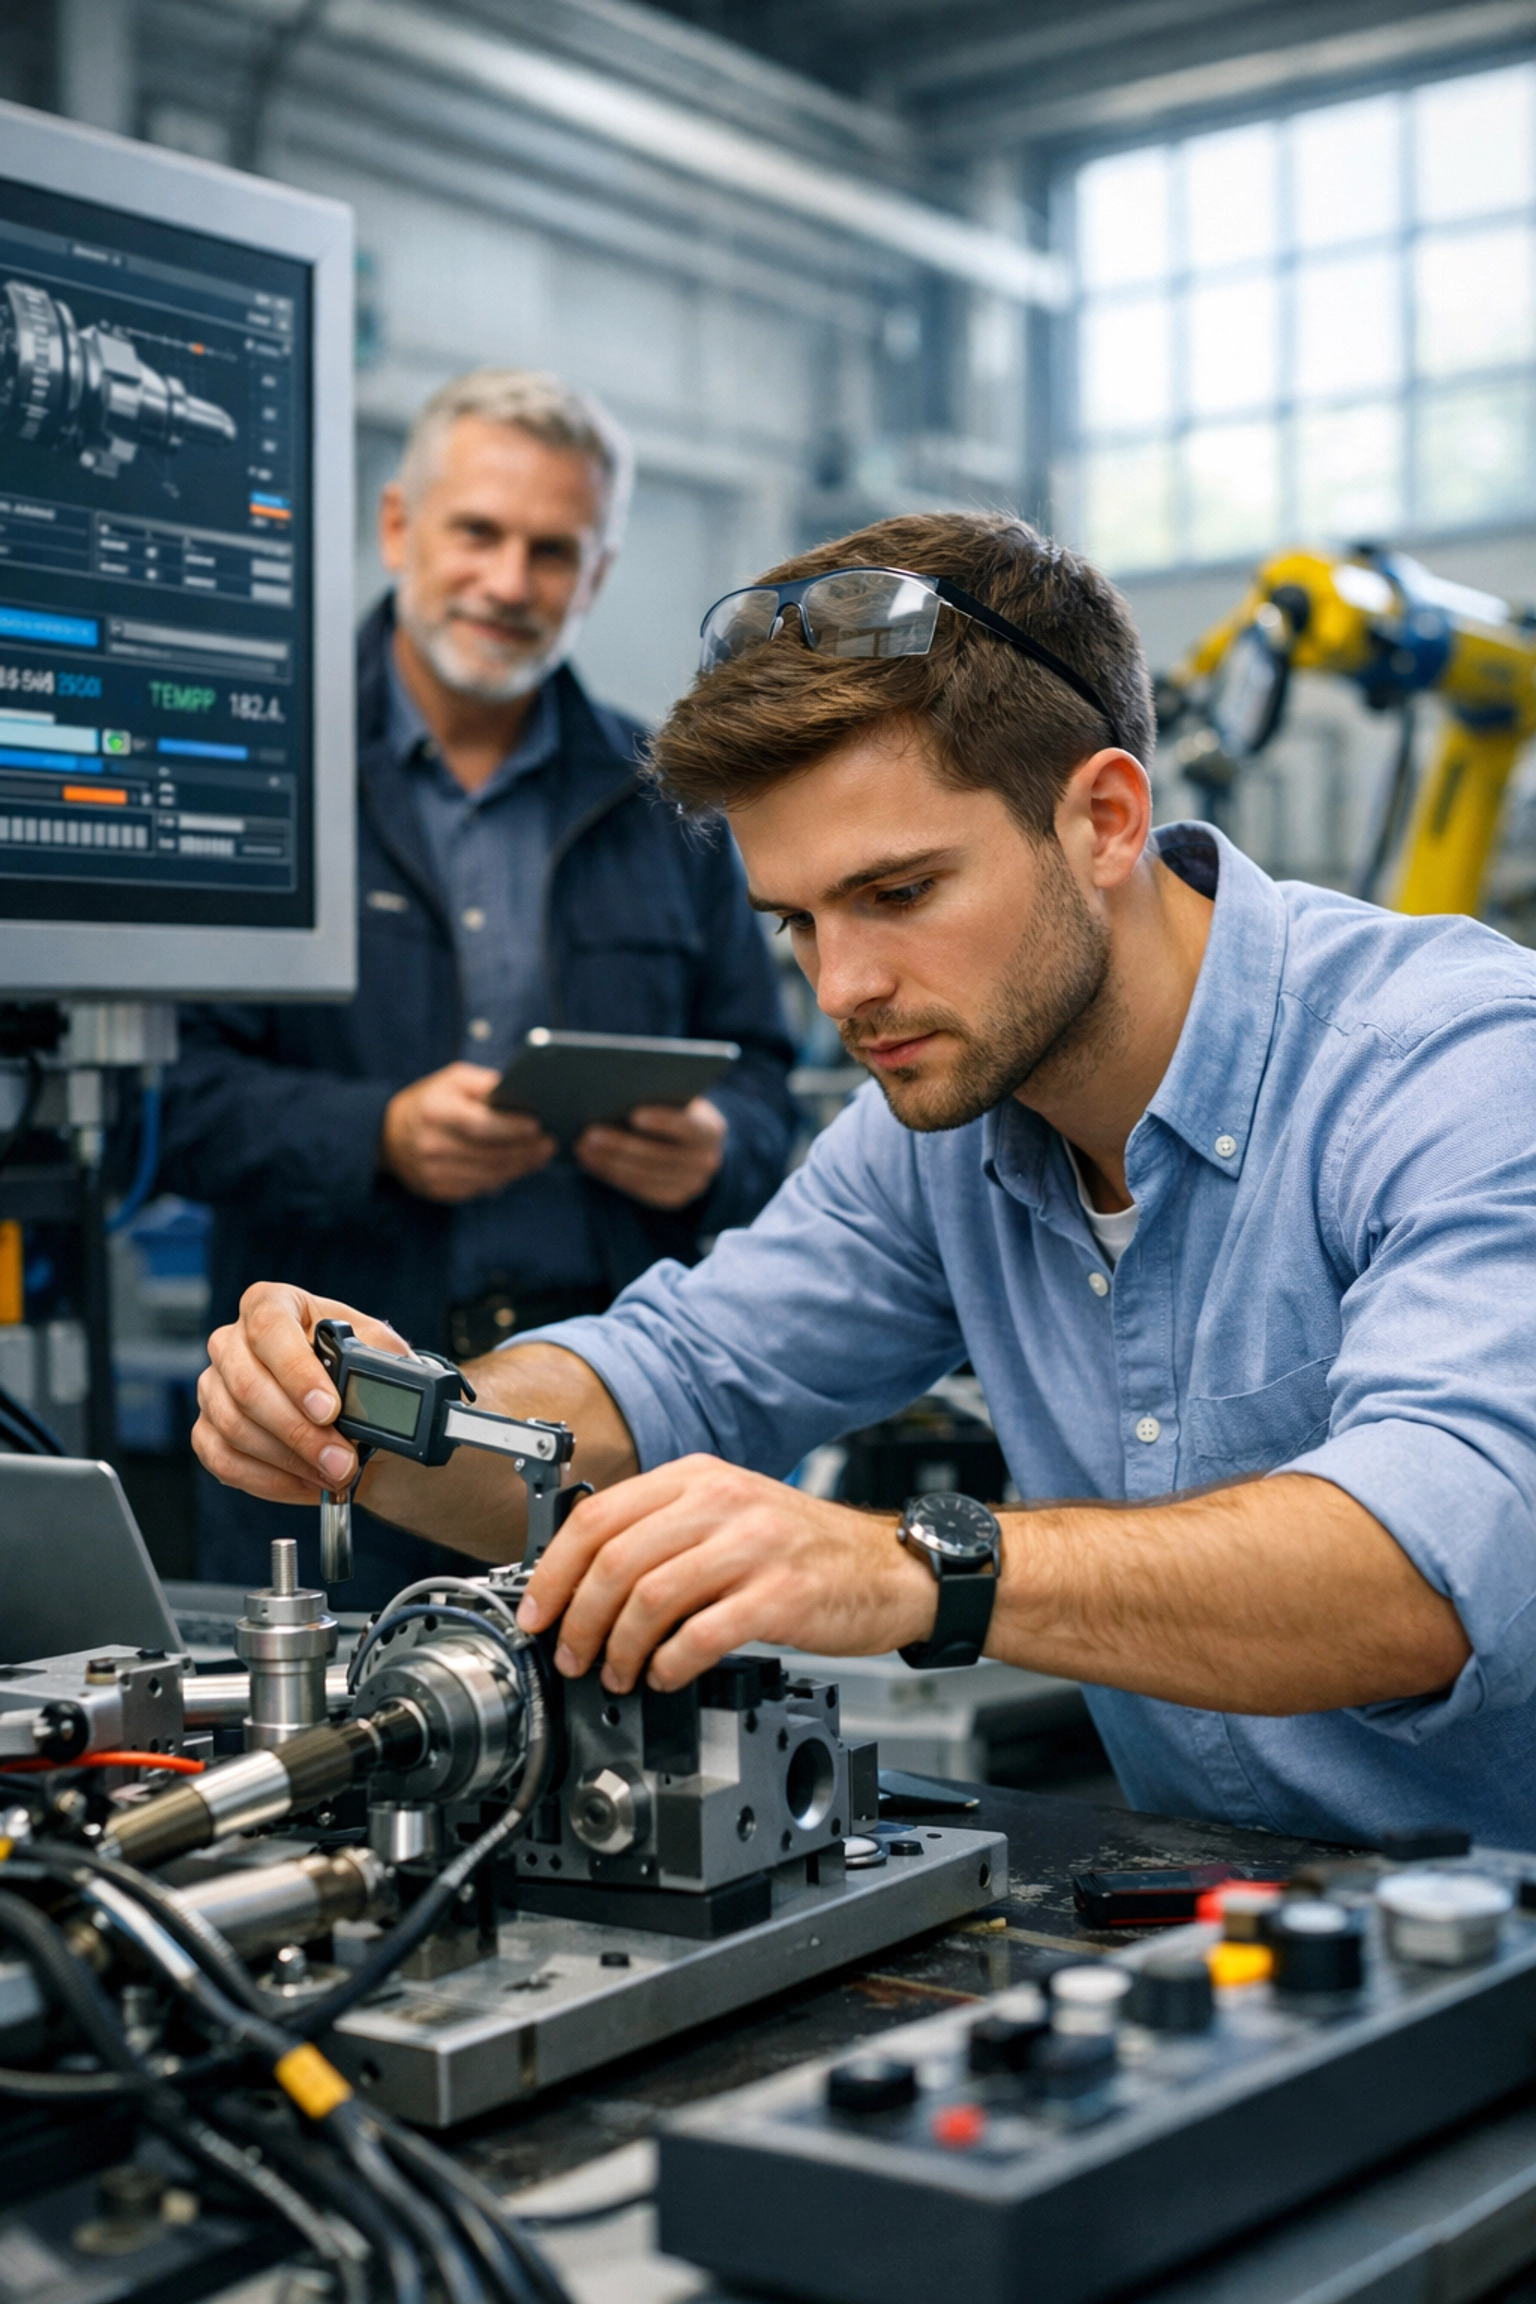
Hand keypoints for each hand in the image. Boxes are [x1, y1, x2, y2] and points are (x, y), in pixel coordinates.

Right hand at [194, 1284, 408, 1504]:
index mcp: (273, 1305)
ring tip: (335, 1474)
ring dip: (291, 1461)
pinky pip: (224, 1461)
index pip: (268, 1327)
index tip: (329, 1409)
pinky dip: (271, 1480)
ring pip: (234, 1427)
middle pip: (246, 1385)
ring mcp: (214, 1386)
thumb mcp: (382, 1356)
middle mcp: (232, 1341)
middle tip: (342, 1460)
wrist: (359, 1420)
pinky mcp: (208, 1430)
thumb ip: (378, 1361)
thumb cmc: (364, 1377)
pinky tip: (310, 1483)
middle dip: (299, 1431)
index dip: (296, 1372)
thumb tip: (371, 1384)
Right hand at [381, 1062, 555, 1201]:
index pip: (480, 1124)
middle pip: (490, 1154)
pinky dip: (504, 1177)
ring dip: (521, 1166)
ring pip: (490, 1175)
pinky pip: (480, 1187)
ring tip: (541, 1154)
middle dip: (525, 1150)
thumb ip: (484, 1083)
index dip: (511, 1127)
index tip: (537, 1125)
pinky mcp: (438, 1190)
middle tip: (550, 1143)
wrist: (388, 1135)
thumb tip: (522, 1092)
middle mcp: (430, 1144)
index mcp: (434, 1111)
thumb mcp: (452, 1080)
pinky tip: (519, 1166)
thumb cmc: (430, 1101)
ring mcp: (432, 1172)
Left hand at [515, 1456, 937, 1691]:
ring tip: (618, 1675)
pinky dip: (669, 1664)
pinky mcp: (780, 1596)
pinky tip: (665, 1677)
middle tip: (572, 1657)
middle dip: (578, 1619)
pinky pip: (700, 1635)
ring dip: (619, 1648)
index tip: (537, 1612)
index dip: (553, 1571)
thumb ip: (663, 1531)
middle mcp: (722, 1503)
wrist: (889, 1569)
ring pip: (650, 1598)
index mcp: (698, 1478)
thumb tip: (583, 1579)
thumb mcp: (730, 1513)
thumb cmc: (804, 1549)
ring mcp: (753, 1548)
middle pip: (615, 1560)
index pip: (597, 1516)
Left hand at [573, 1097, 726, 1209]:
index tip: (634, 1114)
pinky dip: (612, 1175)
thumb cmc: (675, 1109)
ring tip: (582, 1147)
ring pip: (645, 1175)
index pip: (689, 1126)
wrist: (694, 1143)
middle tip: (589, 1133)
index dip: (664, 1121)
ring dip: (609, 1162)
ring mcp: (691, 1184)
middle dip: (622, 1145)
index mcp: (711, 1130)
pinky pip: (639, 1190)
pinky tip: (590, 1162)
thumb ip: (658, 1094)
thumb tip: (618, 1090)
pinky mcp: (673, 1198)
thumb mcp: (677, 1097)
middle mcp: (707, 1161)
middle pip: (660, 1155)